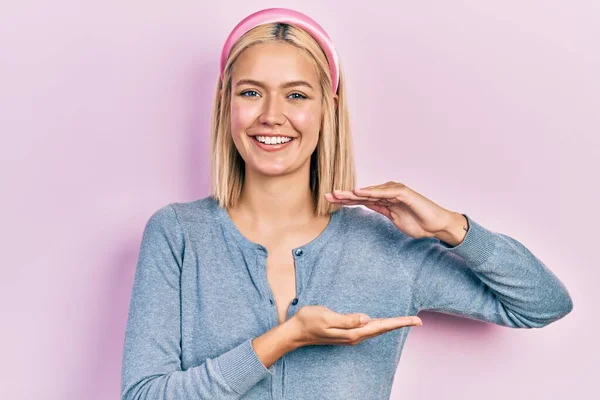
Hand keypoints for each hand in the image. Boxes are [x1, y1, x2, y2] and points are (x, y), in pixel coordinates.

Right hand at [288, 305, 421, 347]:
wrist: (296, 332)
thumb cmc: (309, 321)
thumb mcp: (326, 317)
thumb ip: (346, 319)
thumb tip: (366, 319)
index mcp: (352, 332)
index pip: (381, 326)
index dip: (399, 323)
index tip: (415, 320)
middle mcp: (354, 336)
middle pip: (382, 329)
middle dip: (400, 324)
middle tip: (418, 320)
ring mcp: (351, 335)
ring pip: (377, 329)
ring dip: (392, 325)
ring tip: (406, 321)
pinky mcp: (347, 332)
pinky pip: (369, 329)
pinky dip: (380, 325)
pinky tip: (383, 323)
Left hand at [325, 181, 461, 240]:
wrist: (437, 226)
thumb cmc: (418, 222)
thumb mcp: (393, 218)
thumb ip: (380, 210)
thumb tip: (366, 206)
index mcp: (384, 200)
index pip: (361, 199)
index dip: (345, 200)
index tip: (329, 201)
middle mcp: (388, 193)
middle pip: (362, 194)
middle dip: (344, 195)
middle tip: (327, 195)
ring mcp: (396, 191)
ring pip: (371, 191)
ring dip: (354, 192)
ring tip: (339, 194)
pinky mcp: (404, 193)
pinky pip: (385, 192)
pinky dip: (372, 191)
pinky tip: (360, 192)